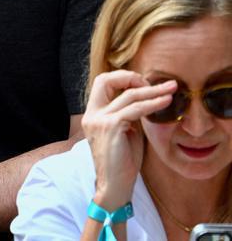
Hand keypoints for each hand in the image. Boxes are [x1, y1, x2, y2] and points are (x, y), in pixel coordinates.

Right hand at [82, 70, 176, 209]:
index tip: (144, 85)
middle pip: (106, 80)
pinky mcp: (110, 127)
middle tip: (156, 83)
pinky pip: (134, 109)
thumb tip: (146, 101)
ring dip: (153, 90)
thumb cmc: (122, 162)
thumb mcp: (126, 132)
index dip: (123, 79)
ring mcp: (99, 120)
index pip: (102, 84)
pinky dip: (152, 104)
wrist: (114, 185)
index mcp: (93, 114)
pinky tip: (165, 103)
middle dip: (132, 77)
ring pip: (128, 95)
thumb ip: (130, 116)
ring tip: (171, 89)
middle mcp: (92, 114)